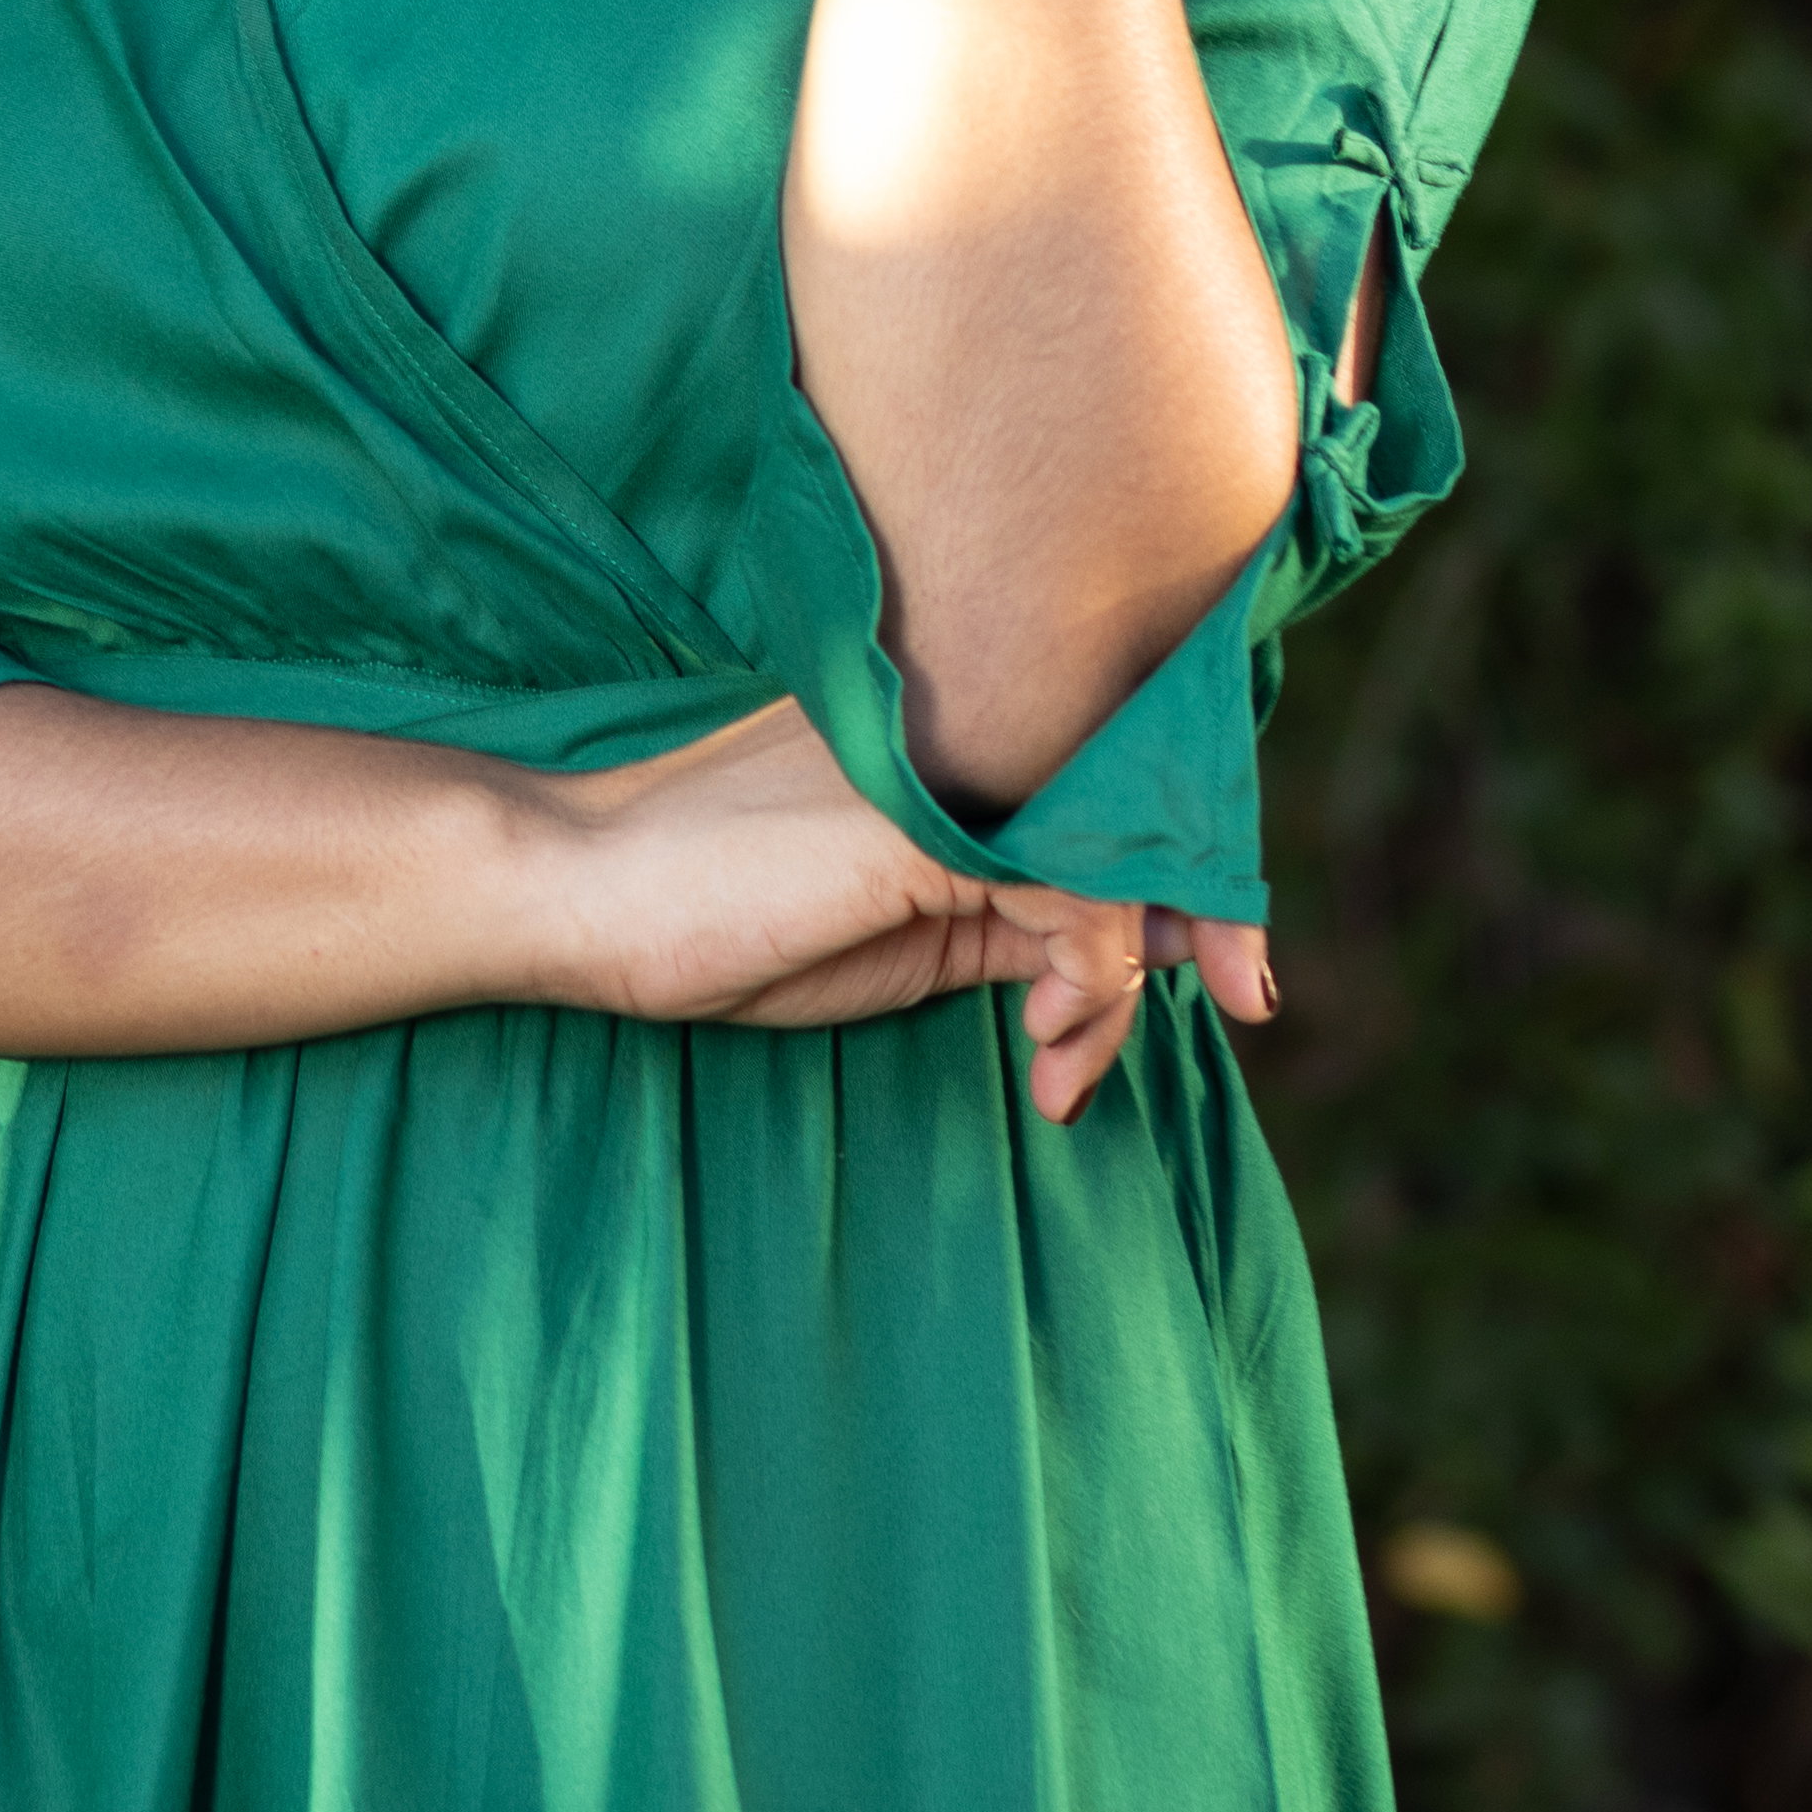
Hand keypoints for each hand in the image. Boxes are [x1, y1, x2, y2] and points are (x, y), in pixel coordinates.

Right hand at [534, 698, 1283, 1124]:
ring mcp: (949, 778)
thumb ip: (1007, 921)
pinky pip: (1079, 903)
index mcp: (957, 759)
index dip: (1182, 876)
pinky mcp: (927, 829)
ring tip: (1063, 1066)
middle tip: (1233, 1004)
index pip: (1111, 797)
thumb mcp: (898, 939)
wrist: (578, 891)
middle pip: (1144, 815)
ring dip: (1123, 988)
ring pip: (1125, 866)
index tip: (1208, 979)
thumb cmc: (707, 922)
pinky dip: (1092, 987)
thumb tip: (1132, 945)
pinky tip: (1045, 1044)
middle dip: (1210, 919)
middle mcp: (969, 745)